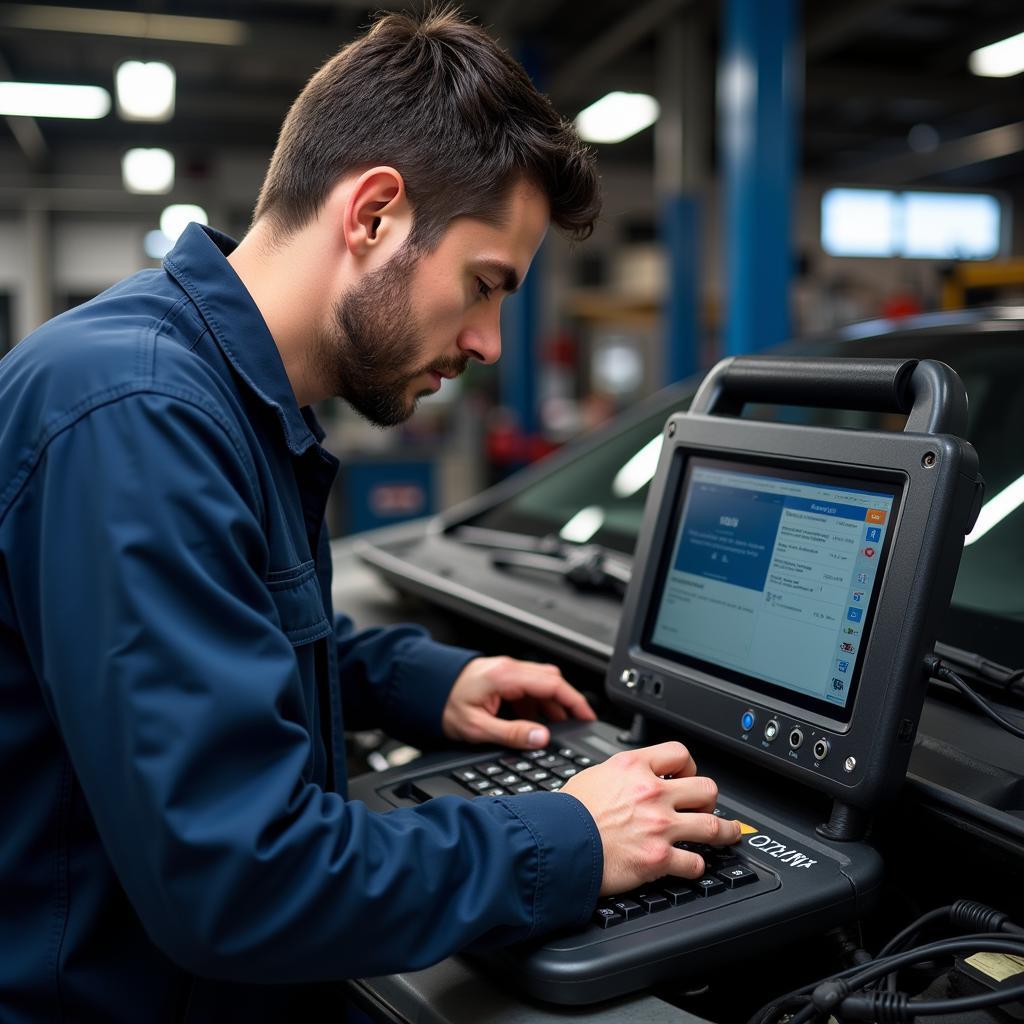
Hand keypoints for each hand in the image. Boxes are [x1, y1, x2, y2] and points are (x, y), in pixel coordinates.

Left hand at [442, 656, 596, 748]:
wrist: (424, 690)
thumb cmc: (445, 705)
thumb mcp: (478, 727)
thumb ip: (512, 733)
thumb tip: (541, 738)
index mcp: (506, 676)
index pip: (552, 683)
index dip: (574, 700)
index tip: (587, 715)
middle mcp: (509, 668)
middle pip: (551, 680)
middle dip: (566, 703)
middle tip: (575, 725)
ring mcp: (506, 670)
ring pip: (541, 683)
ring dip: (550, 704)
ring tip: (552, 729)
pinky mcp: (502, 676)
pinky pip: (528, 687)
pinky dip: (536, 704)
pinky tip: (531, 722)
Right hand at [559, 741, 741, 895]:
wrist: (556, 843)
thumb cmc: (567, 813)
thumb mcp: (593, 776)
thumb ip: (620, 775)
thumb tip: (629, 780)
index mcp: (634, 768)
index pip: (680, 754)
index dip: (688, 766)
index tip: (687, 776)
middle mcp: (652, 793)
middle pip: (706, 789)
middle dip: (709, 800)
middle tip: (705, 807)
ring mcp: (660, 826)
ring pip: (713, 826)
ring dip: (725, 832)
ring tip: (730, 834)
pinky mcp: (659, 858)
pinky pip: (694, 863)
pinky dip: (696, 866)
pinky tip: (692, 866)